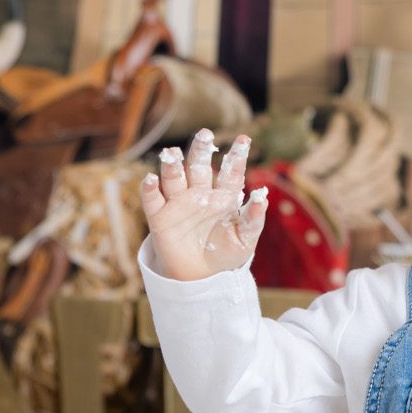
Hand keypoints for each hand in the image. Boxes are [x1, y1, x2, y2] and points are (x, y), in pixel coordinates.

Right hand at [140, 128, 268, 281]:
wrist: (202, 278)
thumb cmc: (226, 255)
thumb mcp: (245, 239)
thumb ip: (253, 218)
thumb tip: (262, 197)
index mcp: (223, 196)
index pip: (230, 172)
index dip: (236, 156)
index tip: (243, 139)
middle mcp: (199, 194)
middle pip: (199, 166)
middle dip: (201, 150)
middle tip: (205, 134)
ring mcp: (178, 203)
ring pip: (174, 177)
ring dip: (172, 165)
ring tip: (172, 153)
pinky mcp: (159, 217)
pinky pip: (152, 200)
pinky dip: (149, 189)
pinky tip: (151, 179)